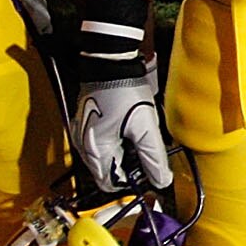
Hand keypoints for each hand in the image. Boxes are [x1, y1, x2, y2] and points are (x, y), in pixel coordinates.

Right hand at [74, 71, 172, 189]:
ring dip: (125, 152)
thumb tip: (162, 180)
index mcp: (95, 151)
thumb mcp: (145, 127)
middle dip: (130, 164)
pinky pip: (103, 141)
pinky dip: (118, 140)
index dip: (131, 181)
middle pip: (109, 170)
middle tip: (146, 148)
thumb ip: (154, 157)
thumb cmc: (124, 90)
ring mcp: (84, 133)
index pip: (110, 183)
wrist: (111, 62)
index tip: (147, 170)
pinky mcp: (88, 122)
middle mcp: (84, 145)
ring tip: (139, 134)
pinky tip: (130, 127)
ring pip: (107, 156)